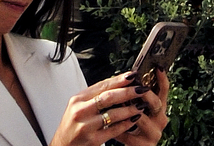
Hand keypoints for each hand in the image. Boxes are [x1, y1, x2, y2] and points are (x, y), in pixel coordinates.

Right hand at [49, 74, 168, 145]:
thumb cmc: (72, 126)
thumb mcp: (78, 107)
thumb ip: (94, 96)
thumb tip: (118, 83)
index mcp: (78, 99)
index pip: (102, 85)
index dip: (119, 79)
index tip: (133, 75)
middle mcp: (80, 111)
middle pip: (108, 97)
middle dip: (128, 92)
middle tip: (141, 88)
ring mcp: (86, 127)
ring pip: (113, 114)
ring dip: (129, 109)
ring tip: (141, 105)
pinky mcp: (92, 140)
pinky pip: (113, 130)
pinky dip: (125, 124)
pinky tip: (134, 119)